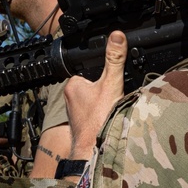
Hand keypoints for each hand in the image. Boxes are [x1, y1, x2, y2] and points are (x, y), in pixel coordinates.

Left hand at [64, 31, 127, 158]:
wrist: (96, 152)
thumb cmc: (99, 120)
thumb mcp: (111, 83)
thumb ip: (115, 59)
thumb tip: (117, 36)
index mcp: (73, 85)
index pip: (89, 69)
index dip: (104, 71)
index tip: (113, 77)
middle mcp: (71, 98)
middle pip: (94, 85)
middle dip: (106, 88)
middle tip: (115, 96)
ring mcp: (76, 112)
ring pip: (95, 100)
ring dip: (106, 102)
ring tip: (113, 107)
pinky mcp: (84, 124)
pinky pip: (96, 112)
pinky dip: (105, 113)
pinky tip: (111, 117)